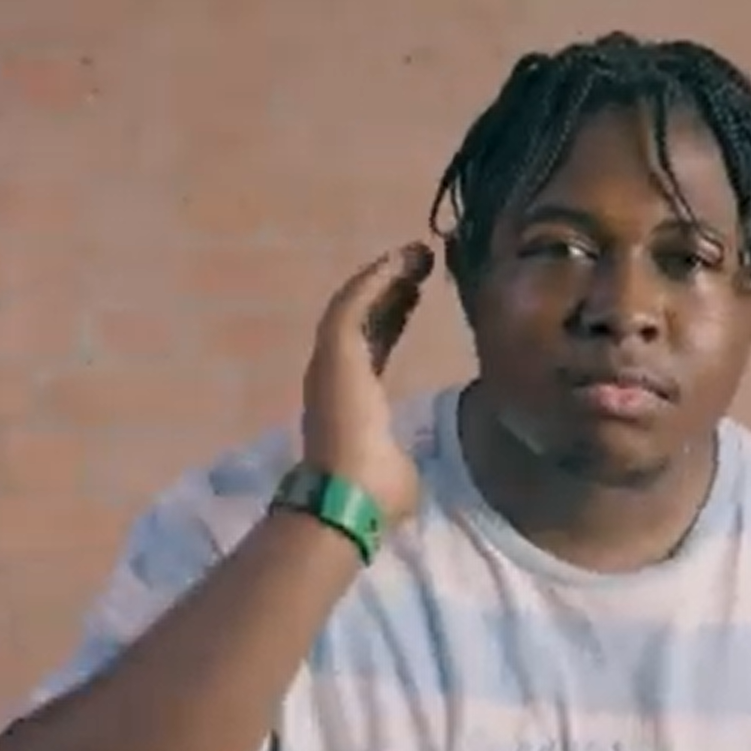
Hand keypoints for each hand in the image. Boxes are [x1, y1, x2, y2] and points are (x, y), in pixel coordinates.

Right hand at [300, 242, 434, 524]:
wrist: (348, 496)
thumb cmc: (376, 491)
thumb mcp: (401, 468)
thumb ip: (403, 457)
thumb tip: (409, 471)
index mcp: (351, 402)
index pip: (371, 352)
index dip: (390, 324)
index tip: (413, 301)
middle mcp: (334, 376)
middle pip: (363, 322)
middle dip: (390, 293)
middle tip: (420, 267)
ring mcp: (330, 362)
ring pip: (355, 306)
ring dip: (384, 278)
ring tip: (416, 254)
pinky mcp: (334, 352)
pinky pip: (352, 304)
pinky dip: (374, 280)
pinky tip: (399, 259)